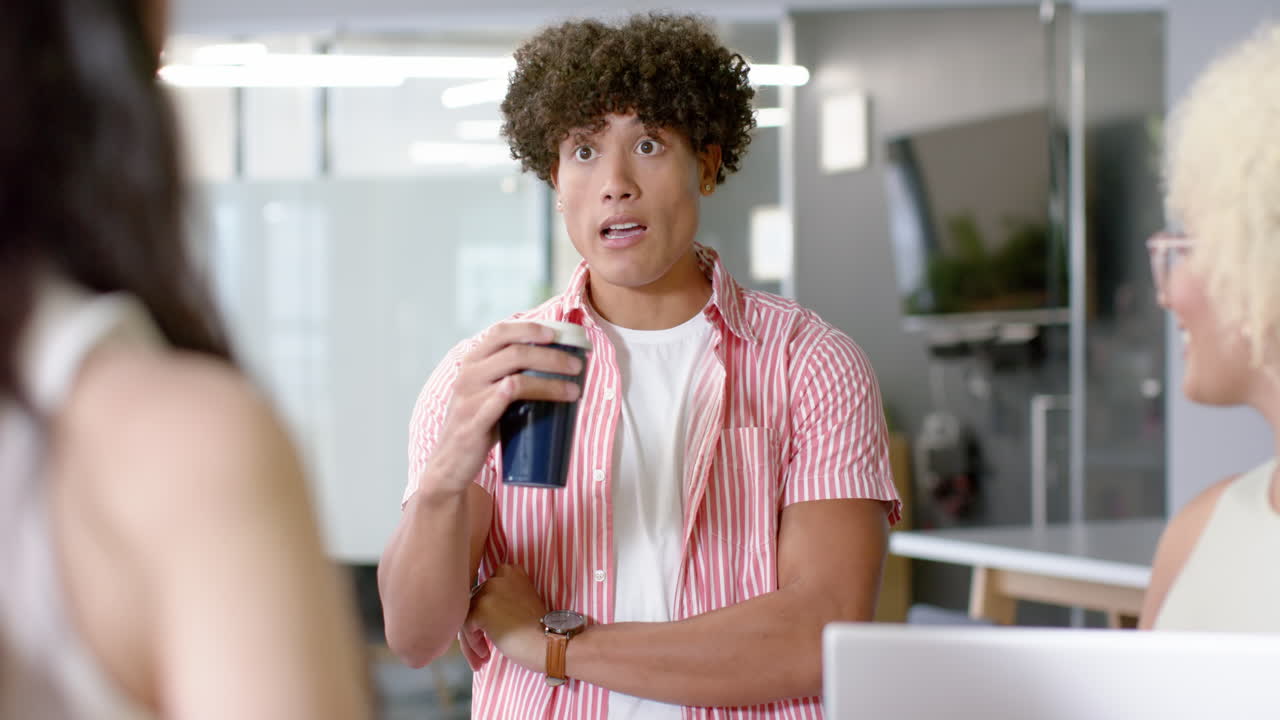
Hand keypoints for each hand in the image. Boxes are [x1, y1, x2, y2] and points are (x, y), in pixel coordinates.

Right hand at [426, 322, 582, 493]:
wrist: (450, 462)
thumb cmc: (478, 423)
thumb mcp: (488, 392)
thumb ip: (510, 375)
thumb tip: (558, 367)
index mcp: (472, 362)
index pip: (500, 332)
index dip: (529, 329)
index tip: (555, 334)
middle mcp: (468, 375)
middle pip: (515, 353)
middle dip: (551, 356)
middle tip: (577, 366)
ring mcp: (469, 399)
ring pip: (516, 379)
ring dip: (551, 382)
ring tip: (574, 390)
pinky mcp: (474, 424)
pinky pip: (502, 403)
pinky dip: (530, 395)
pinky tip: (553, 399)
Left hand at [461, 564, 548, 671]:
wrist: (548, 642)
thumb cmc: (537, 630)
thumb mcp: (521, 602)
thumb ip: (501, 600)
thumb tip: (474, 615)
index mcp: (510, 571)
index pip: (485, 592)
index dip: (484, 614)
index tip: (489, 632)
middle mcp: (498, 576)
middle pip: (474, 604)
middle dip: (476, 629)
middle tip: (483, 650)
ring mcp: (488, 590)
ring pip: (467, 617)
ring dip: (472, 641)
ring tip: (482, 658)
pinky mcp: (481, 608)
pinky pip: (466, 628)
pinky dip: (473, 645)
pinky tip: (485, 656)